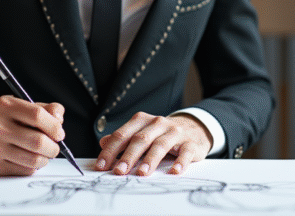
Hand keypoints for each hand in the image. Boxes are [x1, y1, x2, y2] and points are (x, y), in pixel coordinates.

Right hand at [0, 96, 63, 175]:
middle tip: (53, 147)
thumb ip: (45, 110)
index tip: (59, 133)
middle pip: (38, 140)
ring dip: (45, 159)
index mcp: (5, 106)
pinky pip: (24, 170)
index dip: (54, 126)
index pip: (37, 115)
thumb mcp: (21, 108)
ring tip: (43, 154)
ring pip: (33, 159)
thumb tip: (59, 119)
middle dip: (53, 147)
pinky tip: (28, 159)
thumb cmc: (4, 122)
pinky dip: (32, 167)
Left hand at [96, 112, 212, 175]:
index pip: (123, 134)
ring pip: (160, 145)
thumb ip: (123, 138)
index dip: (111, 150)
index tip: (102, 165)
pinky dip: (180, 162)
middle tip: (119, 171)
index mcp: (142, 120)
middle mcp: (158, 123)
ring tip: (142, 173)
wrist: (192, 127)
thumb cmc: (161, 133)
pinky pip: (185, 152)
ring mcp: (175, 132)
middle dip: (129, 156)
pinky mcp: (189, 143)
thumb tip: (103, 143)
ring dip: (150, 160)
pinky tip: (174, 171)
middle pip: (140, 139)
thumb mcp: (141, 132)